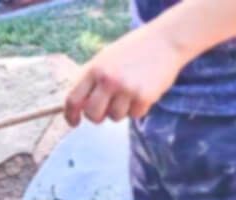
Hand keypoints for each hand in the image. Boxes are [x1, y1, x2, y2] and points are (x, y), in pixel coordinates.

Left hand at [65, 25, 185, 125]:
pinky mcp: (143, 97)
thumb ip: (92, 79)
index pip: (73, 99)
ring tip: (130, 90)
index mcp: (95, 68)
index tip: (74, 122)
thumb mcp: (106, 58)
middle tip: (106, 108)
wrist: (165, 41)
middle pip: (93, 115)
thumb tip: (78, 105)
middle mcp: (108, 79)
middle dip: (98, 116)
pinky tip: (142, 90)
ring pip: (115, 117)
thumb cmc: (133, 51)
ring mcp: (126, 89)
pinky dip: (138, 108)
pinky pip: (134, 115)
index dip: (70, 115)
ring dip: (121, 110)